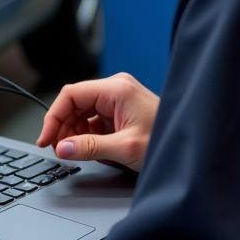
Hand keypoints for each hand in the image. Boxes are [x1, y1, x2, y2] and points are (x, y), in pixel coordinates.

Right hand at [36, 73, 159, 171]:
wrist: (193, 147)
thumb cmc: (168, 141)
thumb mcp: (125, 147)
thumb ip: (89, 147)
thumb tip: (62, 148)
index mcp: (116, 89)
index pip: (71, 95)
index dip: (53, 117)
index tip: (45, 138)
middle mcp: (116, 88)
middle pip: (75, 102)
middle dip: (63, 126)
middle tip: (57, 149)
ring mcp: (119, 99)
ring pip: (83, 111)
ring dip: (74, 131)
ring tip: (73, 151)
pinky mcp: (122, 110)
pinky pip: (95, 118)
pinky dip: (87, 133)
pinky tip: (88, 147)